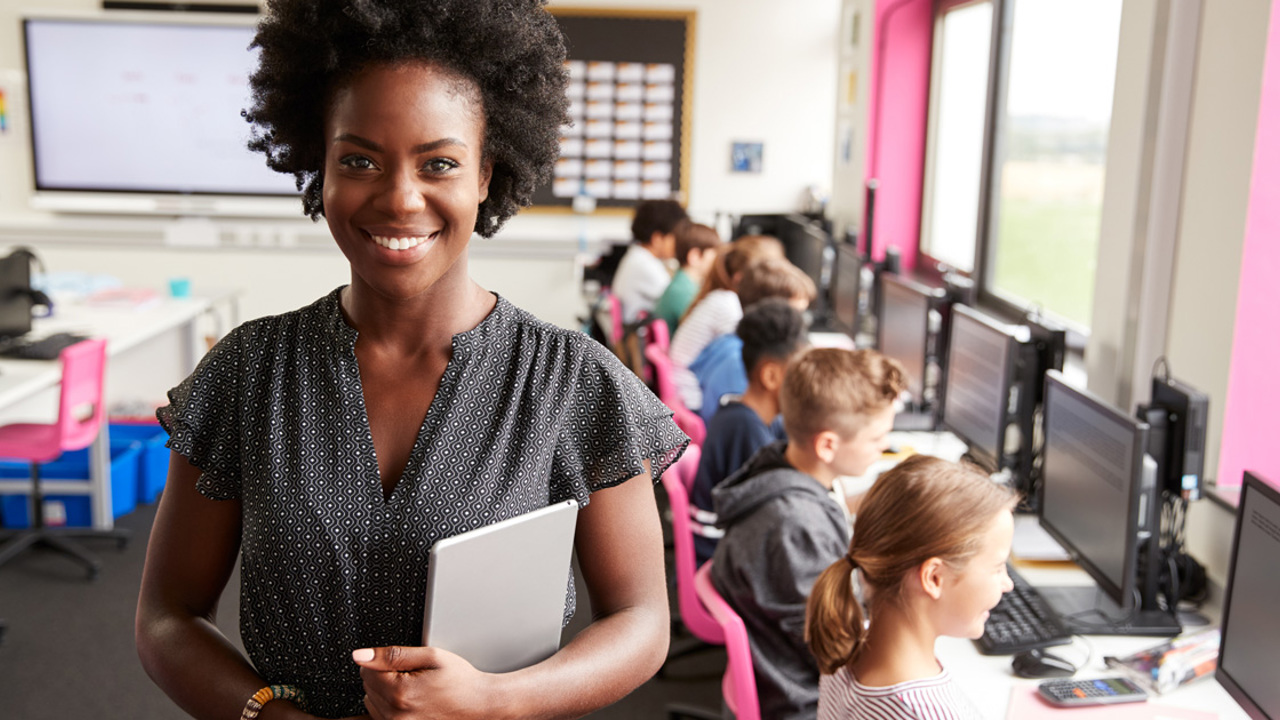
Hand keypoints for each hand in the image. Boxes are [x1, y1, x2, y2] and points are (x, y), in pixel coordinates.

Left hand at [352, 646, 500, 719]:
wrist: (480, 705)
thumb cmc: (460, 681)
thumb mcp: (431, 657)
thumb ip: (392, 655)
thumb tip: (360, 655)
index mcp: (400, 692)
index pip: (365, 670)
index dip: (383, 661)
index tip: (404, 664)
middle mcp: (396, 714)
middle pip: (367, 687)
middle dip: (383, 676)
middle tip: (412, 675)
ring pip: (370, 702)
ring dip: (384, 693)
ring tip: (412, 688)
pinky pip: (379, 717)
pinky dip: (388, 707)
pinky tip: (407, 701)